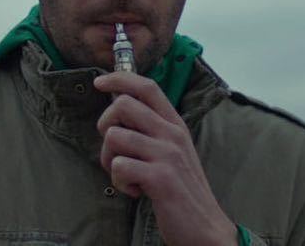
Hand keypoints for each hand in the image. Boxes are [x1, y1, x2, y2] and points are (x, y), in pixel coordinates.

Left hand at [94, 72, 236, 245]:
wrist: (205, 227)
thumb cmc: (183, 189)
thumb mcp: (174, 151)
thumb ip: (153, 130)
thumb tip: (119, 112)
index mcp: (175, 124)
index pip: (147, 87)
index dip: (119, 78)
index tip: (99, 82)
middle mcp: (172, 133)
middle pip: (122, 105)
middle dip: (105, 125)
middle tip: (114, 150)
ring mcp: (167, 154)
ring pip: (114, 136)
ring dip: (109, 160)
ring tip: (126, 175)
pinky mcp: (159, 177)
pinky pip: (119, 166)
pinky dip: (119, 182)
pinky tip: (136, 190)